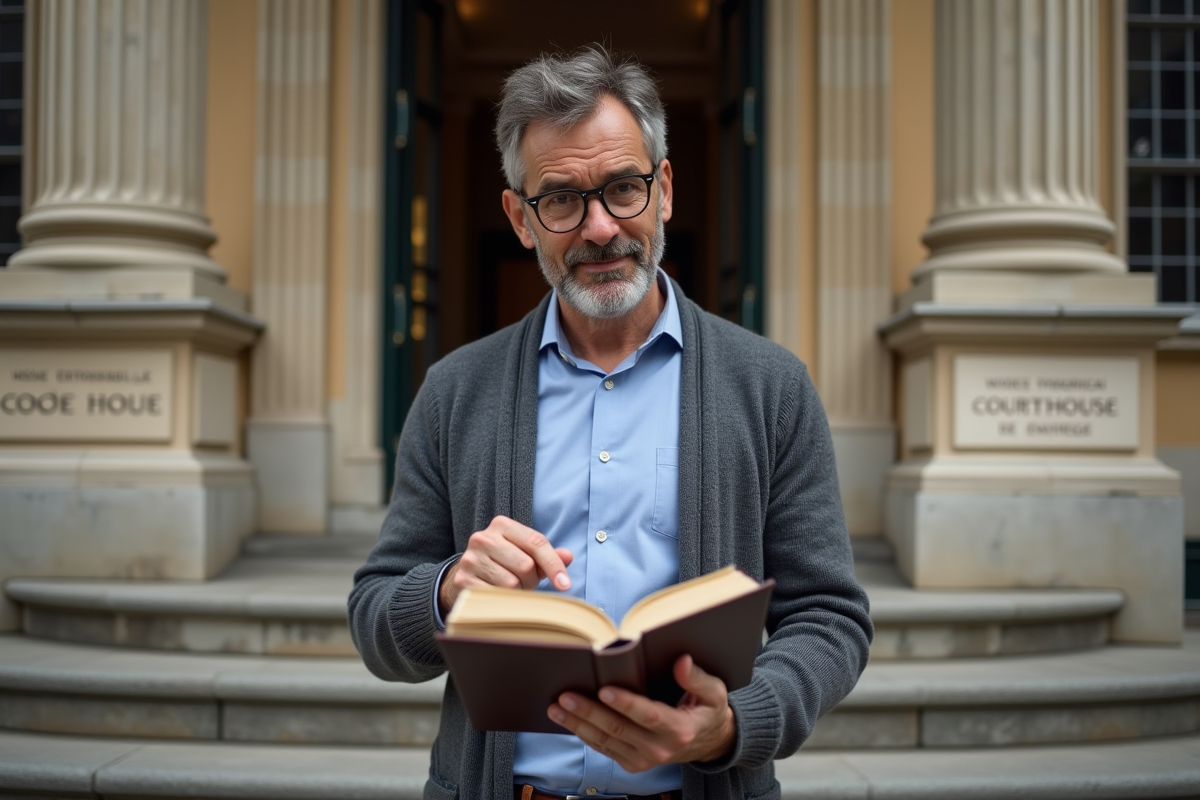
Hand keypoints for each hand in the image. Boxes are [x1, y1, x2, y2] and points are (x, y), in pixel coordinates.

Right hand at [438, 515, 572, 614]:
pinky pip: (496, 597)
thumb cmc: (502, 564)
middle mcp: (483, 538)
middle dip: (531, 580)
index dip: (554, 565)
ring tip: (509, 589)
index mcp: (501, 525)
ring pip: (511, 584)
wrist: (465, 576)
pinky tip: (498, 596)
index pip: (536, 542)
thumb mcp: (524, 554)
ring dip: (517, 593)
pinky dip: (503, 602)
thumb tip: (568, 556)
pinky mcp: (463, 580)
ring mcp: (470, 559)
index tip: (565, 584)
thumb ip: (547, 555)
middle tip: (524, 583)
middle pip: (526, 565)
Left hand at [547, 654, 736, 771]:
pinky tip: (568, 720)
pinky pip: (604, 749)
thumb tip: (681, 661)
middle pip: (618, 729)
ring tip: (557, 707)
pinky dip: (584, 734)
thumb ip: (697, 678)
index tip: (604, 690)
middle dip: (589, 712)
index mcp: (679, 729)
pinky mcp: (633, 763)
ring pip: (605, 741)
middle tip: (566, 695)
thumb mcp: (714, 692)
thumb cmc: (708, 711)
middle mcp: (659, 748)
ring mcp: (644, 759)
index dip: (625, 703)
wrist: (709, 742)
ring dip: (578, 724)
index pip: (648, 715)